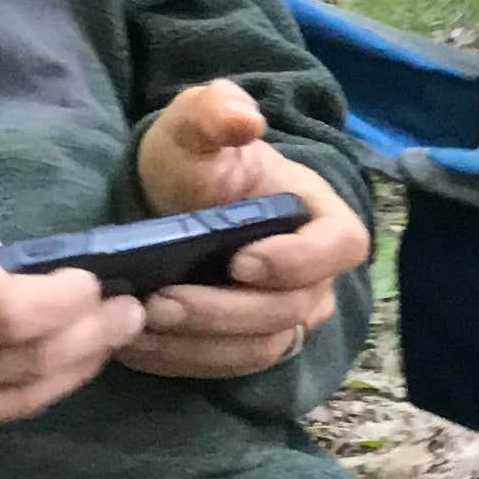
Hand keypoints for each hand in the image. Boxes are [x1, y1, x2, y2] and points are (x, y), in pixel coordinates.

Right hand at [0, 171, 145, 473]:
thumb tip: (5, 253)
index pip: (4, 312)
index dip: (63, 300)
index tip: (94, 280)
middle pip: (28, 359)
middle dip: (93, 332)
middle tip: (131, 307)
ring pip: (23, 396)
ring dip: (82, 363)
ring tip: (114, 331)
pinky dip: (41, 388)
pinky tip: (64, 360)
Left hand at [116, 80, 360, 385]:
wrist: (171, 199)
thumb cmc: (195, 161)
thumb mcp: (194, 126)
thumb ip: (214, 113)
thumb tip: (244, 120)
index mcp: (322, 217)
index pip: (341, 247)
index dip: (299, 261)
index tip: (240, 260)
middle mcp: (317, 274)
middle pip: (293, 309)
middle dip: (225, 311)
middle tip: (160, 302)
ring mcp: (287, 313)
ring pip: (261, 346)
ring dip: (200, 343)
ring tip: (140, 326)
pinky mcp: (249, 342)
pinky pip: (230, 365)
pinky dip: (184, 360)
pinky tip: (137, 346)